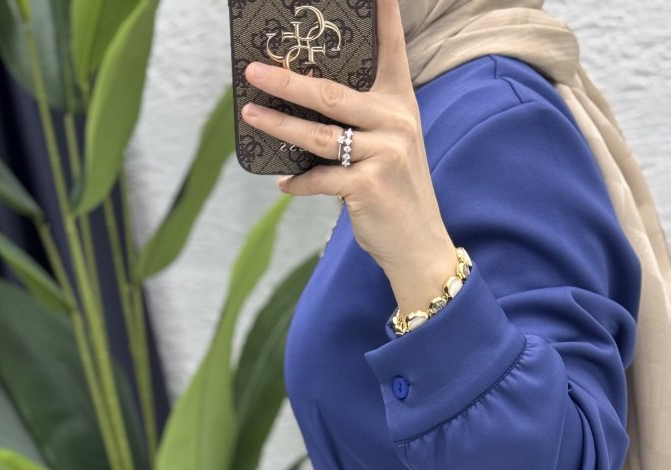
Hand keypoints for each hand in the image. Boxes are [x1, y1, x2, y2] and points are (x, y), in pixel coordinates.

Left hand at [241, 0, 459, 316]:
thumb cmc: (397, 192)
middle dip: (287, 81)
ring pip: (318, 135)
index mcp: (400, 104)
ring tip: (251, 115)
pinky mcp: (368, 186)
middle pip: (330, 94)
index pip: (390, 49)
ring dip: (279, 126)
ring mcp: (383, 154)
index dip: (383, 14)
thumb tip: (305, 103)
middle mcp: (395, 123)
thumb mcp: (390, 146)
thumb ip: (361, 121)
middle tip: (254, 71)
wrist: (419, 245)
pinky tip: (284, 183)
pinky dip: (299, 183)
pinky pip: (320, 178)